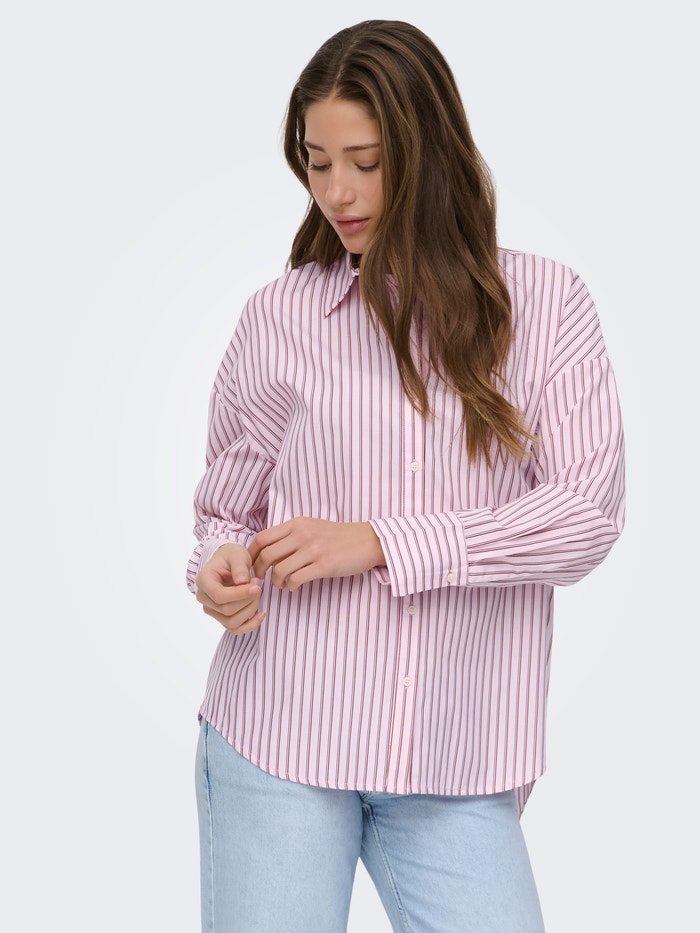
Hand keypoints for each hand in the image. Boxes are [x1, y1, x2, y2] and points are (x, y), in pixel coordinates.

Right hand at [195, 543, 264, 633]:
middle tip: (258, 584)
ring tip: (257, 592)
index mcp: (203, 580)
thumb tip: (243, 582)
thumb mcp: (237, 554)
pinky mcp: (221, 618)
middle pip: (227, 610)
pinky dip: (250, 625)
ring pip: (231, 622)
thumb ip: (239, 566)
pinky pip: (235, 629)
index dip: (240, 594)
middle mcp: (203, 598)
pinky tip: (262, 614)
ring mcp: (211, 610)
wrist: (229, 562)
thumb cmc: (232, 557)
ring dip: (250, 609)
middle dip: (248, 599)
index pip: (219, 596)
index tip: (257, 586)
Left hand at [249, 518, 384, 591]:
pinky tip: (295, 587)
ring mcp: (313, 550)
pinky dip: (290, 587)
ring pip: (280, 570)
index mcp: (297, 524)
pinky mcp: (324, 565)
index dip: (251, 554)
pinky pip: (296, 579)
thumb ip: (291, 534)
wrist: (367, 541)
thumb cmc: (337, 537)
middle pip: (267, 555)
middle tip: (262, 579)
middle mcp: (302, 534)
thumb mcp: (311, 527)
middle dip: (259, 571)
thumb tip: (267, 550)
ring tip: (282, 585)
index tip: (252, 565)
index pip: (262, 538)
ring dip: (276, 582)